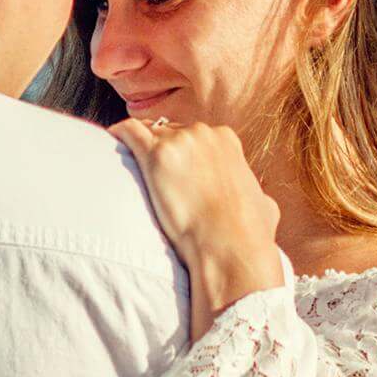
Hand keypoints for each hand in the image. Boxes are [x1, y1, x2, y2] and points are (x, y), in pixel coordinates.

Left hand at [111, 118, 286, 339]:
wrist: (229, 245)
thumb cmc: (248, 233)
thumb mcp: (264, 205)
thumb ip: (257, 194)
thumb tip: (261, 202)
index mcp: (226, 140)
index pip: (195, 134)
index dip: (182, 150)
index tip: (172, 164)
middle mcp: (203, 133)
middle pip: (170, 131)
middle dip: (161, 148)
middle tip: (148, 171)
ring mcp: (179, 141)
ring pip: (149, 132)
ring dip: (140, 146)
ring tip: (125, 160)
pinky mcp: (156, 155)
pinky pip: (129, 132)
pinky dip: (119, 135)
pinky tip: (112, 142)